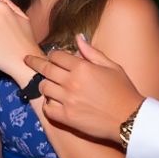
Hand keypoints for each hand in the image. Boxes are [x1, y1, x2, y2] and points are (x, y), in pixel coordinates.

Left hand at [25, 34, 143, 143]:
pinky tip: (53, 102)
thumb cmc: (124, 91)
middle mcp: (72, 82)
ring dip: (45, 85)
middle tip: (27, 59)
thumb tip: (78, 38)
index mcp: (82, 68)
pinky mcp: (67, 117)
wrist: (131, 119)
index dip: (53, 55)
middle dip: (34, 62)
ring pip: (44, 88)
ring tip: (48, 84)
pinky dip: (48, 105)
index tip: (49, 56)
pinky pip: (47, 109)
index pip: (56, 56)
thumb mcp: (112, 67)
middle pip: (45, 69)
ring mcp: (68, 100)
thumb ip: (92, 52)